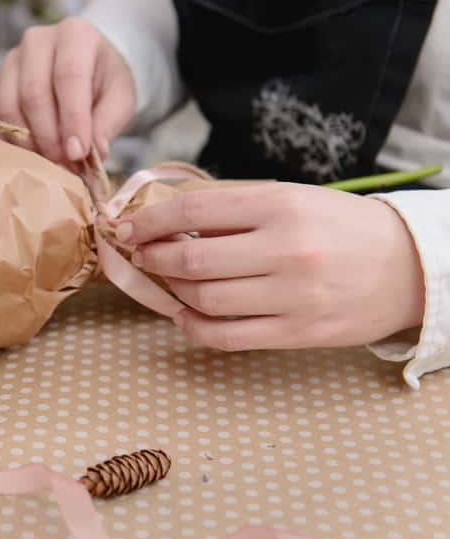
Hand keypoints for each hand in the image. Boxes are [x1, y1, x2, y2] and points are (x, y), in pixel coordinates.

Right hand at [0, 17, 135, 164]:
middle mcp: (37, 41)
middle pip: (33, 93)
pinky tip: (22, 156)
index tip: (78, 153)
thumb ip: (109, 123)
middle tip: (63, 164)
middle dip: (48, 136)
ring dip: (26, 142)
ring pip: (7, 106)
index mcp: (75, 35)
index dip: (72, 118)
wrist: (86, 65)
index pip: (68, 76)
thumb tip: (94, 153)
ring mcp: (10, 60)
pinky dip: (4, 140)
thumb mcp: (121, 98)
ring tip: (48, 162)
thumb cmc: (105, 81)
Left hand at [114, 183, 425, 350]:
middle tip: (141, 254)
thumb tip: (168, 223)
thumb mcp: (292, 200)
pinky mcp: (299, 333)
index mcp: (281, 207)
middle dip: (154, 257)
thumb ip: (234, 213)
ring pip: (205, 300)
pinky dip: (193, 327)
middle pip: (192, 260)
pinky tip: (185, 314)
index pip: (194, 211)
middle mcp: (286, 251)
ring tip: (169, 280)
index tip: (127, 227)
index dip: (150, 220)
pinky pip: (227, 337)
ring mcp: (293, 296)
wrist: (411, 265)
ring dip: (172, 290)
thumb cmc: (340, 227)